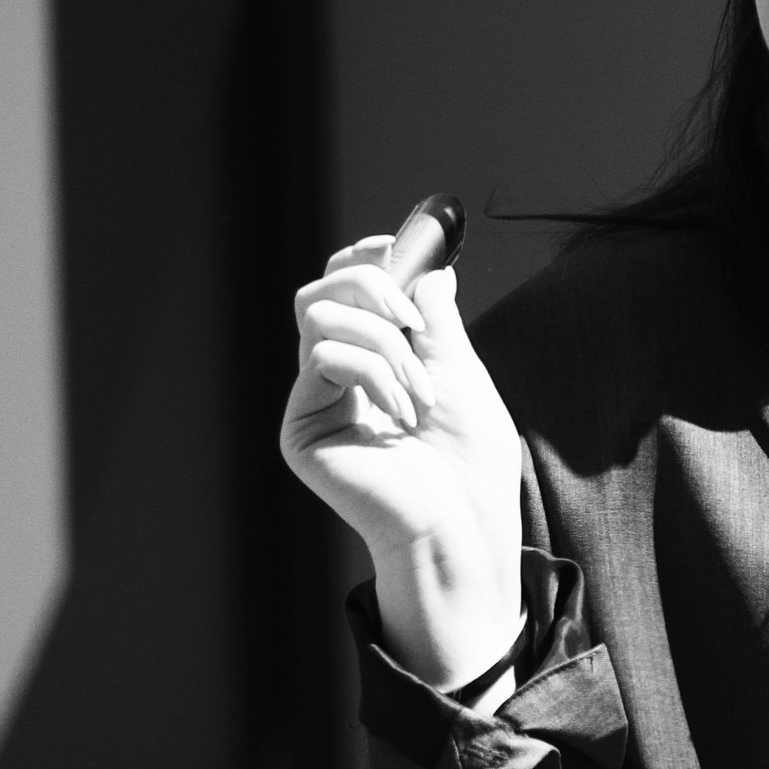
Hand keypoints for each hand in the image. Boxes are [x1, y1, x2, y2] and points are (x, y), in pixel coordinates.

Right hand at [280, 235, 523, 688]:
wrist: (461, 522)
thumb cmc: (467, 460)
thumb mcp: (460, 369)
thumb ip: (436, 316)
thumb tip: (431, 267)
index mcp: (370, 358)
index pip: (346, 286)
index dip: (367, 256)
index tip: (400, 246)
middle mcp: (334, 377)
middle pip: (321, 289)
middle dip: (372, 283)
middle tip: (414, 318)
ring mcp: (313, 400)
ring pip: (320, 314)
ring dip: (385, 341)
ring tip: (421, 393)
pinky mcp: (301, 427)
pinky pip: (322, 357)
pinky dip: (373, 371)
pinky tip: (401, 414)